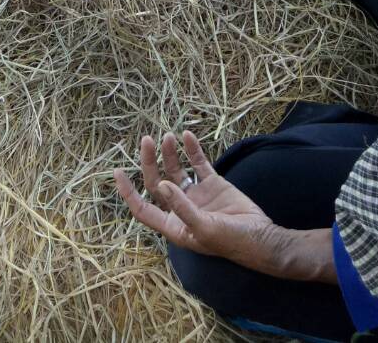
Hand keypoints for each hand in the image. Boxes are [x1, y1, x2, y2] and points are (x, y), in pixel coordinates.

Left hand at [114, 131, 287, 272]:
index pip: (142, 208)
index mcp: (173, 225)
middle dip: (149, 162)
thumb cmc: (230, 241)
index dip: (128, 192)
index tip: (117, 171)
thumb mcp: (204, 227)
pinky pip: (198, 163)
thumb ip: (182, 207)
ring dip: (169, 153)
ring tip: (168, 136)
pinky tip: (187, 135)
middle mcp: (180, 207)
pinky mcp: (213, 183)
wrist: (260, 236)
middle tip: (147, 140)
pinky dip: (192, 149)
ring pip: (175, 169)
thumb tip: (161, 185)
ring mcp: (196, 194)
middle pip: (156, 182)